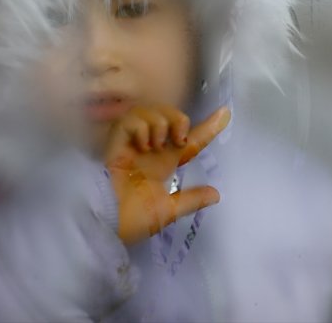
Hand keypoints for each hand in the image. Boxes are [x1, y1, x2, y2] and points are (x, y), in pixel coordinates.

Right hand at [104, 105, 230, 244]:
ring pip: (151, 110)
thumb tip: (216, 194)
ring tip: (154, 146)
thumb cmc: (131, 218)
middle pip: (170, 114)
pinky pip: (132, 119)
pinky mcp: (117, 140)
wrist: (106, 221)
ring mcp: (133, 142)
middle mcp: (151, 148)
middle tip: (179, 140)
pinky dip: (141, 128)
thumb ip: (190, 200)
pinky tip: (141, 145)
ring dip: (160, 124)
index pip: (191, 140)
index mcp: (164, 162)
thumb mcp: (167, 210)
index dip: (209, 127)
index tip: (225, 113)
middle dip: (179, 119)